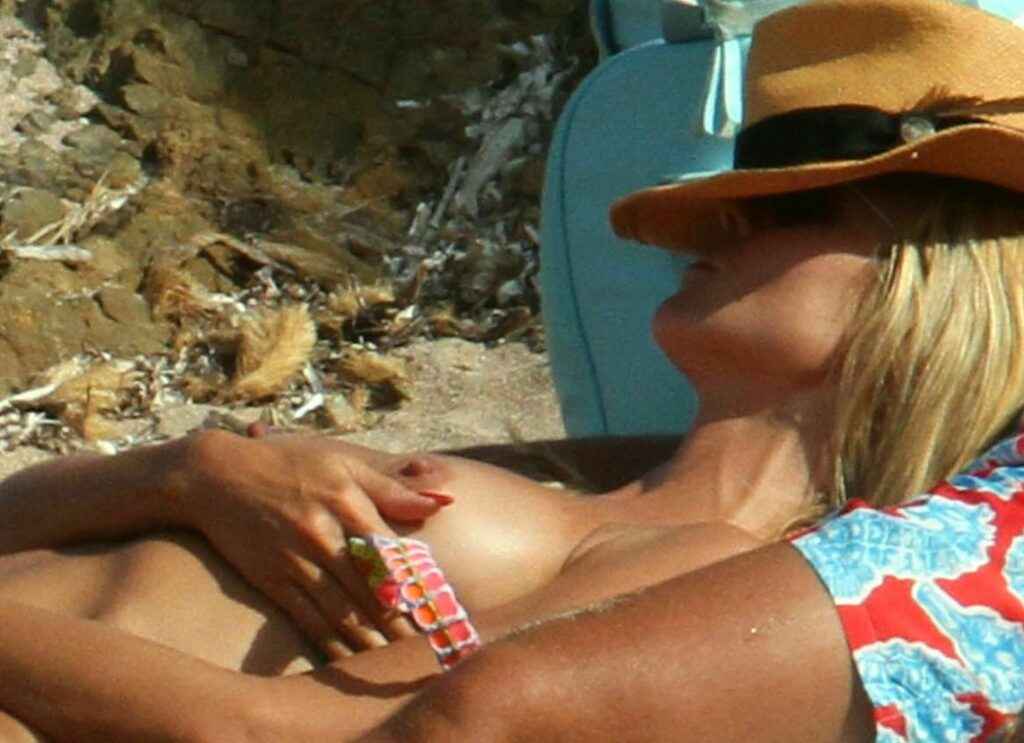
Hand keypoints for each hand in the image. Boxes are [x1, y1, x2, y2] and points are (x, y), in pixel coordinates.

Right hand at [175, 428, 452, 658]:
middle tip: (430, 645)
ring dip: (373, 640)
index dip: (420, 584)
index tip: (442, 609)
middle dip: (403, 621)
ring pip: (344, 612)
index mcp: (348, 503)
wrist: (216, 477)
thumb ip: (391, 488)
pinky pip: (309, 620)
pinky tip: (352, 661)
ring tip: (399, 662)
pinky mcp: (274, 581)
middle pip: (373, 589)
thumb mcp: (342, 464)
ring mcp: (297, 561)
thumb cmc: (288, 465)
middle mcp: (325, 536)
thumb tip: (440, 502)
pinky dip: (333, 643)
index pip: (394, 552)